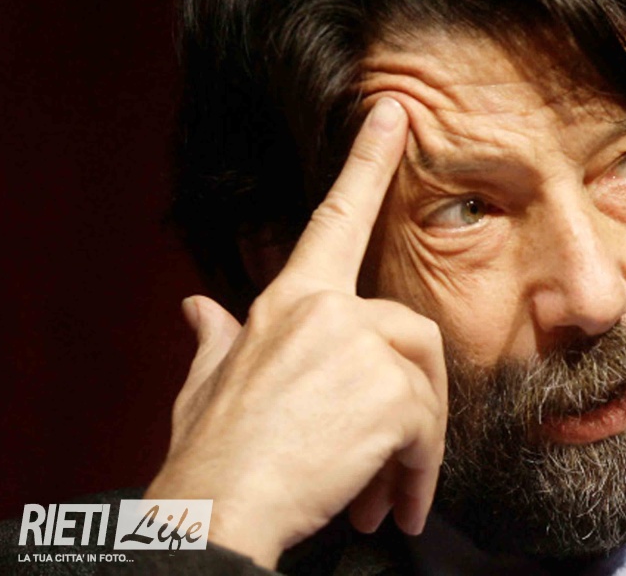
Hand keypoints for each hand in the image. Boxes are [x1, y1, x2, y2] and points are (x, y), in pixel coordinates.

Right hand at [146, 98, 446, 567]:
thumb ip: (216, 339)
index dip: (367, 160)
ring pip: (424, 383)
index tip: (393, 115)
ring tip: (385, 492)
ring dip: (415, 444)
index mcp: (289, 302)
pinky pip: (428, 428)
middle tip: (395, 460)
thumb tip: (198, 307)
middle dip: (414, 397)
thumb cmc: (213, 453)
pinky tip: (390, 502)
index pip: (335, 217)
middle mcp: (327, 311)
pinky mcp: (388, 392)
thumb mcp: (208, 386)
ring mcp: (358, 345)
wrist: (218, 511)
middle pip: (412, 333)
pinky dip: (417, 472)